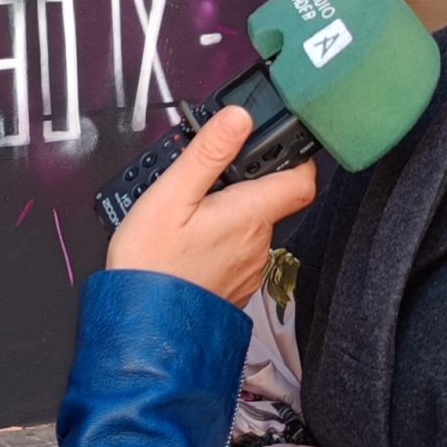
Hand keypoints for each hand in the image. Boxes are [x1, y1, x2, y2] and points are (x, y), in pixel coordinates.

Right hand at [105, 106, 317, 304]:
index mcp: (250, 214)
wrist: (144, 328)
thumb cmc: (153, 266)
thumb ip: (209, 153)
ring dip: (230, 214)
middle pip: (271, 201)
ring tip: (190, 214)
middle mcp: (259, 243)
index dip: (298, 158)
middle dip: (245, 184)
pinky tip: (190, 242)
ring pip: (252, 227)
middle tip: (207, 179)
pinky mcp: (235, 287)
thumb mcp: (172, 195)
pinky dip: (221, 241)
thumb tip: (238, 118)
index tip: (281, 144)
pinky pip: (237, 253)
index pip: (302, 181)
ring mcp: (249, 269)